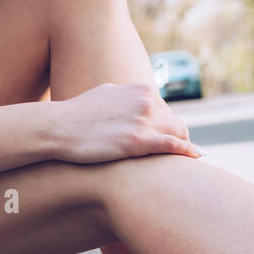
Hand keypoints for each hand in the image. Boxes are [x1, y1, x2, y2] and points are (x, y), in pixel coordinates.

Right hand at [51, 83, 202, 163]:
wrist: (58, 127)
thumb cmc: (78, 114)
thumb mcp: (106, 95)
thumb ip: (125, 98)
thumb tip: (135, 101)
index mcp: (141, 90)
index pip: (167, 111)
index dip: (168, 128)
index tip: (169, 142)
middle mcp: (147, 101)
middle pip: (176, 123)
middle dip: (178, 139)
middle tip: (180, 157)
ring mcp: (144, 120)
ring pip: (178, 135)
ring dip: (183, 148)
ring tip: (185, 164)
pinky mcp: (138, 141)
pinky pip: (172, 146)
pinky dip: (187, 151)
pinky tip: (195, 159)